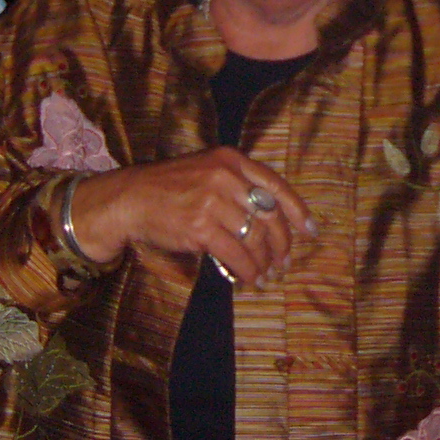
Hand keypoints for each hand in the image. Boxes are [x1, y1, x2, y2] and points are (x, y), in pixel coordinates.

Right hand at [67, 151, 314, 290]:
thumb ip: (236, 187)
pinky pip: (236, 254)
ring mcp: (212, 200)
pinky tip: (247, 279)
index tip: (310, 231)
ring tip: (265, 276)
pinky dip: (246, 270)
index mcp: (230, 160)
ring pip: (254, 237)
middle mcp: (225, 176)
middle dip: (282, 244)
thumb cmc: (169, 189)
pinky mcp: (200, 226)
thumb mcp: (205, 172)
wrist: (130, 198)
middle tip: (283, 263)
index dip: (297, 210)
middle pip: (269, 215)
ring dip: (264, 263)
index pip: (275, 185)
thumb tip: (269, 222)